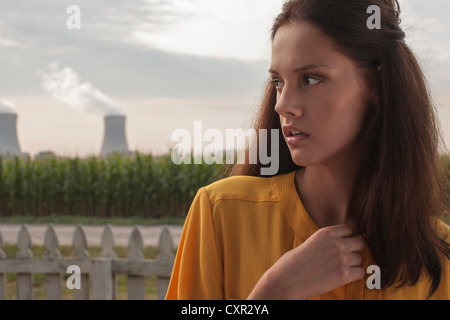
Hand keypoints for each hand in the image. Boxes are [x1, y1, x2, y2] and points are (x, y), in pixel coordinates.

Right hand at [247, 224, 364, 299]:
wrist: (288, 280)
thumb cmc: (292, 263)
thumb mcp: (308, 243)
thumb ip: (324, 242)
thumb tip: (332, 246)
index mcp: (326, 233)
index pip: (348, 229)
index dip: (346, 238)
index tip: (342, 244)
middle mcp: (336, 243)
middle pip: (359, 243)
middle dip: (353, 250)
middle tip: (344, 258)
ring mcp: (342, 258)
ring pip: (359, 259)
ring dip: (353, 264)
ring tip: (340, 269)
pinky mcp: (344, 274)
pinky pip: (360, 272)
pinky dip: (354, 276)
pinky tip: (343, 277)